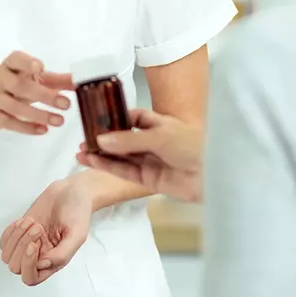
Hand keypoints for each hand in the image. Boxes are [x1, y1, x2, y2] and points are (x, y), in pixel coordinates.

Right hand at [0, 53, 72, 136]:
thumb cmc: (13, 88)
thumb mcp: (32, 81)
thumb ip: (55, 81)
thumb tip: (79, 82)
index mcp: (9, 66)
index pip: (15, 59)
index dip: (26, 62)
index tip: (41, 68)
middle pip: (20, 86)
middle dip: (44, 95)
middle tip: (66, 104)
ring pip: (15, 107)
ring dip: (40, 114)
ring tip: (60, 121)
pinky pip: (9, 123)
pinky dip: (27, 127)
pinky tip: (43, 130)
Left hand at [0, 174, 94, 285]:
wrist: (71, 191)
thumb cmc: (78, 212)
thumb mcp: (77, 234)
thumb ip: (62, 254)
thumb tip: (41, 265)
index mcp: (53, 262)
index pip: (31, 278)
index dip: (28, 265)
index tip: (35, 244)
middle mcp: (38, 256)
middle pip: (16, 267)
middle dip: (23, 246)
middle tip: (37, 227)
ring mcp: (27, 244)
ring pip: (7, 255)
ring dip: (16, 237)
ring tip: (31, 222)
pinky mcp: (19, 232)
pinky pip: (4, 242)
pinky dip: (10, 232)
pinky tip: (23, 222)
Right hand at [76, 109, 202, 202]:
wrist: (215, 174)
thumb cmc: (195, 146)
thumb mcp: (160, 135)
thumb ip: (129, 139)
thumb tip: (102, 139)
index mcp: (160, 124)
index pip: (134, 118)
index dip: (116, 117)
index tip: (96, 117)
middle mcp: (155, 142)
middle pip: (124, 139)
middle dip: (104, 139)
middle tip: (83, 137)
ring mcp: (152, 161)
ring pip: (121, 157)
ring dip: (101, 154)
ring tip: (81, 151)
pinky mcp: (150, 179)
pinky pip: (125, 171)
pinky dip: (108, 167)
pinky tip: (93, 161)